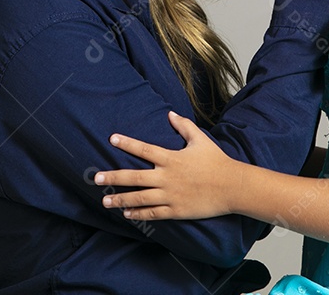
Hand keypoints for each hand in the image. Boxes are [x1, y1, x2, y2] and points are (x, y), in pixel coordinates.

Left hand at [95, 111, 236, 220]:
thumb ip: (184, 126)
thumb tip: (170, 114)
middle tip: (96, 178)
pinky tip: (127, 213)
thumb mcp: (200, 140)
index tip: (112, 139)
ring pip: (140, 198)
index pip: (144, 149)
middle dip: (114, 177)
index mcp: (171, 158)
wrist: (232, 187)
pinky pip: (153, 213)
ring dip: (121, 199)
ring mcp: (171, 195)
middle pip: (135, 177)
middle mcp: (167, 177)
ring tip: (105, 200)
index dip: (127, 143)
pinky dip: (138, 213)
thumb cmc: (217, 161)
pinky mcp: (176, 210)